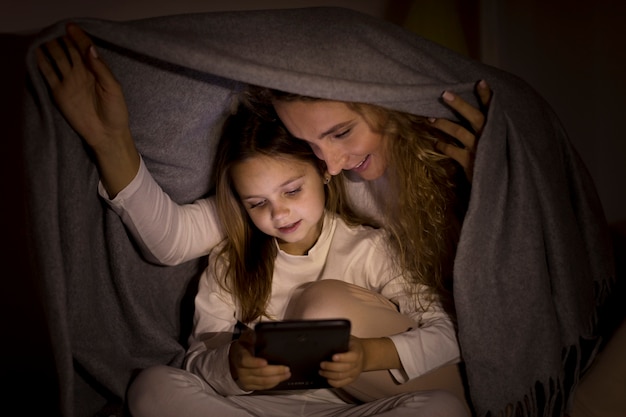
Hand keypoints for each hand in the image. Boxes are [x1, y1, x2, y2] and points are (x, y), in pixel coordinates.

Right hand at [36, 23, 139, 196]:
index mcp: (97, 70)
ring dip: (51, 48)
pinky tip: (38, 53)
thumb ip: (101, 69)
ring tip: (46, 39)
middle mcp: (82, 73)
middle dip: (63, 40)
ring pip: (58, 59)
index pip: (85, 48)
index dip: (78, 37)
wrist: (107, 134)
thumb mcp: (113, 89)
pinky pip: (48, 75)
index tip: (70, 27)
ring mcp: (69, 82)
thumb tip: (89, 48)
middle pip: (69, 51)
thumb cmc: (116, 112)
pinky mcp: (59, 93)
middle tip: (56, 31)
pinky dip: (42, 63)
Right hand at [228, 330, 290, 390]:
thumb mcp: (244, 340)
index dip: (255, 363)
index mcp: (241, 357)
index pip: (247, 361)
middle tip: (286, 369)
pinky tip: (280, 379)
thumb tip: (252, 335)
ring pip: (263, 382)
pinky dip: (273, 384)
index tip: (265, 362)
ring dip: (276, 379)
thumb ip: (248, 336)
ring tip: (287, 374)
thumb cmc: (242, 349)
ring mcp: (246, 380)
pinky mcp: (249, 387)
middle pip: (259, 373)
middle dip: (275, 371)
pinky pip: (262, 387)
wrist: (233, 362)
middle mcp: (242, 371)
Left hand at [319, 336, 365, 387]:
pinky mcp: (351, 380)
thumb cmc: (353, 346)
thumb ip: (342, 339)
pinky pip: (341, 384)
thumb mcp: (350, 339)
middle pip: (343, 368)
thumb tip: (329, 338)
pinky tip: (326, 378)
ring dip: (329, 375)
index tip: (333, 356)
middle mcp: (357, 364)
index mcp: (357, 353)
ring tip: (321, 371)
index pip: (351, 357)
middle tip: (322, 364)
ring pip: (341, 377)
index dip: (342, 358)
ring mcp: (354, 373)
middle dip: (331, 367)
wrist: (364, 355)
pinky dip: (332, 382)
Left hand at [429, 79, 491, 181]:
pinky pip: (451, 150)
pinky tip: (435, 143)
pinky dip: (442, 146)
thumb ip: (492, 133)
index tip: (480, 81)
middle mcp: (489, 137)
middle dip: (459, 104)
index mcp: (498, 130)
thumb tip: (479, 120)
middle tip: (445, 93)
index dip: (487, 96)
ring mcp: (478, 149)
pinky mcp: (469, 162)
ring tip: (430, 118)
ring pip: (458, 131)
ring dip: (443, 123)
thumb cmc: (499, 164)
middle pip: (474, 116)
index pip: (493, 109)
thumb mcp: (500, 146)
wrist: (500, 187)